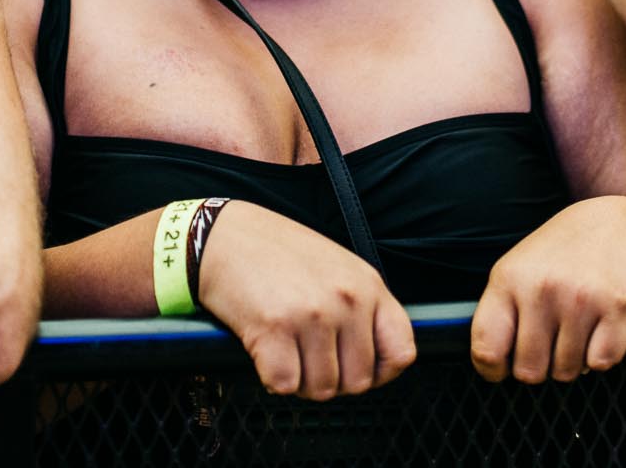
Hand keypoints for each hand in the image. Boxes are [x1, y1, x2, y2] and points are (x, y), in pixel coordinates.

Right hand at [194, 202, 416, 399]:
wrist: (224, 236)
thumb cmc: (278, 254)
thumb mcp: (338, 269)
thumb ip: (362, 309)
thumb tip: (374, 367)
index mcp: (368, 285)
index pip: (401, 353)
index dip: (380, 373)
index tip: (354, 367)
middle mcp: (347, 300)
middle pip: (357, 382)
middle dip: (331, 379)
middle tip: (307, 356)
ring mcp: (312, 314)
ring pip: (320, 389)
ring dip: (299, 380)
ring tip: (285, 348)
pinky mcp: (275, 328)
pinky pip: (284, 385)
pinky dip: (272, 377)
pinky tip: (265, 350)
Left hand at [470, 197, 625, 382]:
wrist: (619, 221)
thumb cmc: (563, 253)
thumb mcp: (518, 269)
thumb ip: (501, 315)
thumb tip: (495, 369)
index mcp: (508, 279)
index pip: (486, 349)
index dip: (493, 368)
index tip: (505, 363)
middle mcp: (541, 288)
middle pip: (528, 372)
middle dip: (540, 365)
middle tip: (552, 339)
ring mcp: (580, 298)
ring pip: (566, 373)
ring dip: (573, 359)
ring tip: (579, 324)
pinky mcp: (617, 307)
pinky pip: (600, 364)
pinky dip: (602, 354)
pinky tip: (601, 326)